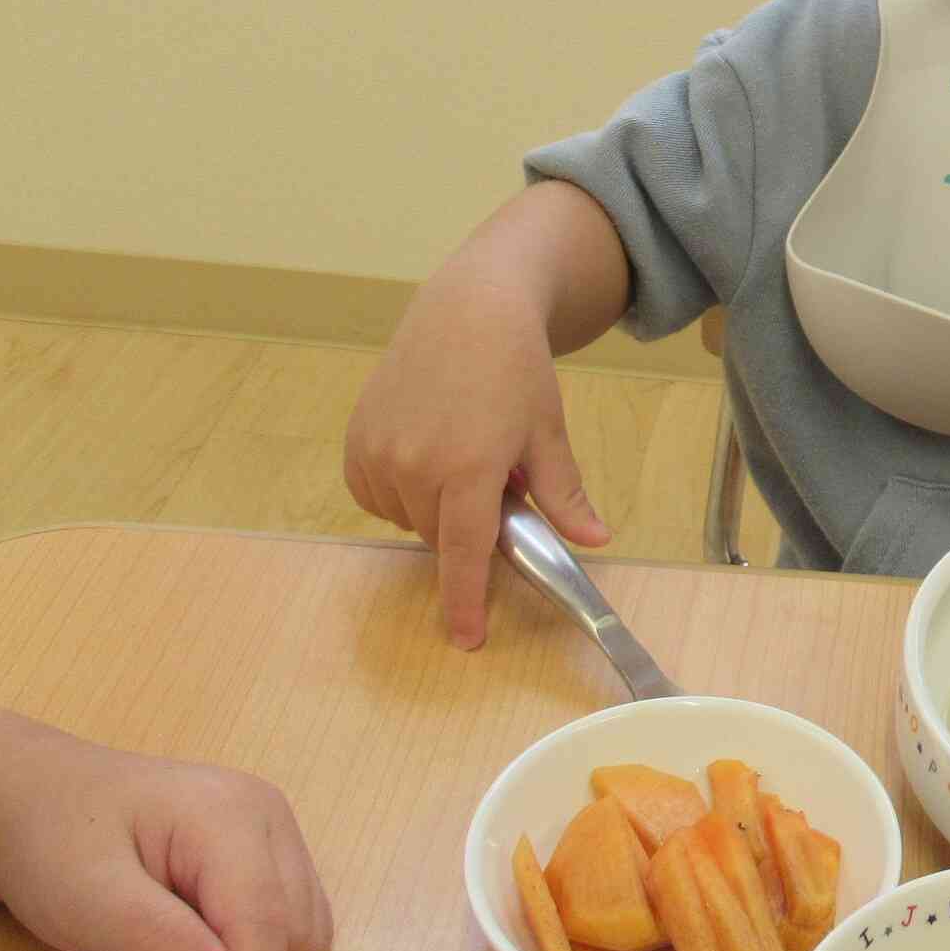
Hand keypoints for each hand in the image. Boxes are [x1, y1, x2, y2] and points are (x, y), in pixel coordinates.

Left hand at [0, 735, 330, 950]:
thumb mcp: (82, 896)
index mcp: (230, 816)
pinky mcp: (267, 857)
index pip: (266, 920)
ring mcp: (274, 834)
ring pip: (301, 934)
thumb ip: (152, 939)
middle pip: (296, 931)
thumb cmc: (50, 843)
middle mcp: (269, 818)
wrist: (33, 800)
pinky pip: (284, 928)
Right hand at [345, 274, 609, 646]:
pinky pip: (376, 496)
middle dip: (469, 525)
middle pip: (442, 538)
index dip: (465, 601)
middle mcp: (414, 464)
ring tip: (463, 452)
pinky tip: (426, 451)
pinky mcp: (355, 442)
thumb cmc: (515, 371)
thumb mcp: (547, 433)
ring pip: (408, 519)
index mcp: (469, 467)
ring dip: (435, 506)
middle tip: (497, 478)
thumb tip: (593, 540)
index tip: (466, 638)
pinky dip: (401, 489)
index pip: (464, 554)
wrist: (467, 312)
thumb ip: (564, 495)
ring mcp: (378, 452)